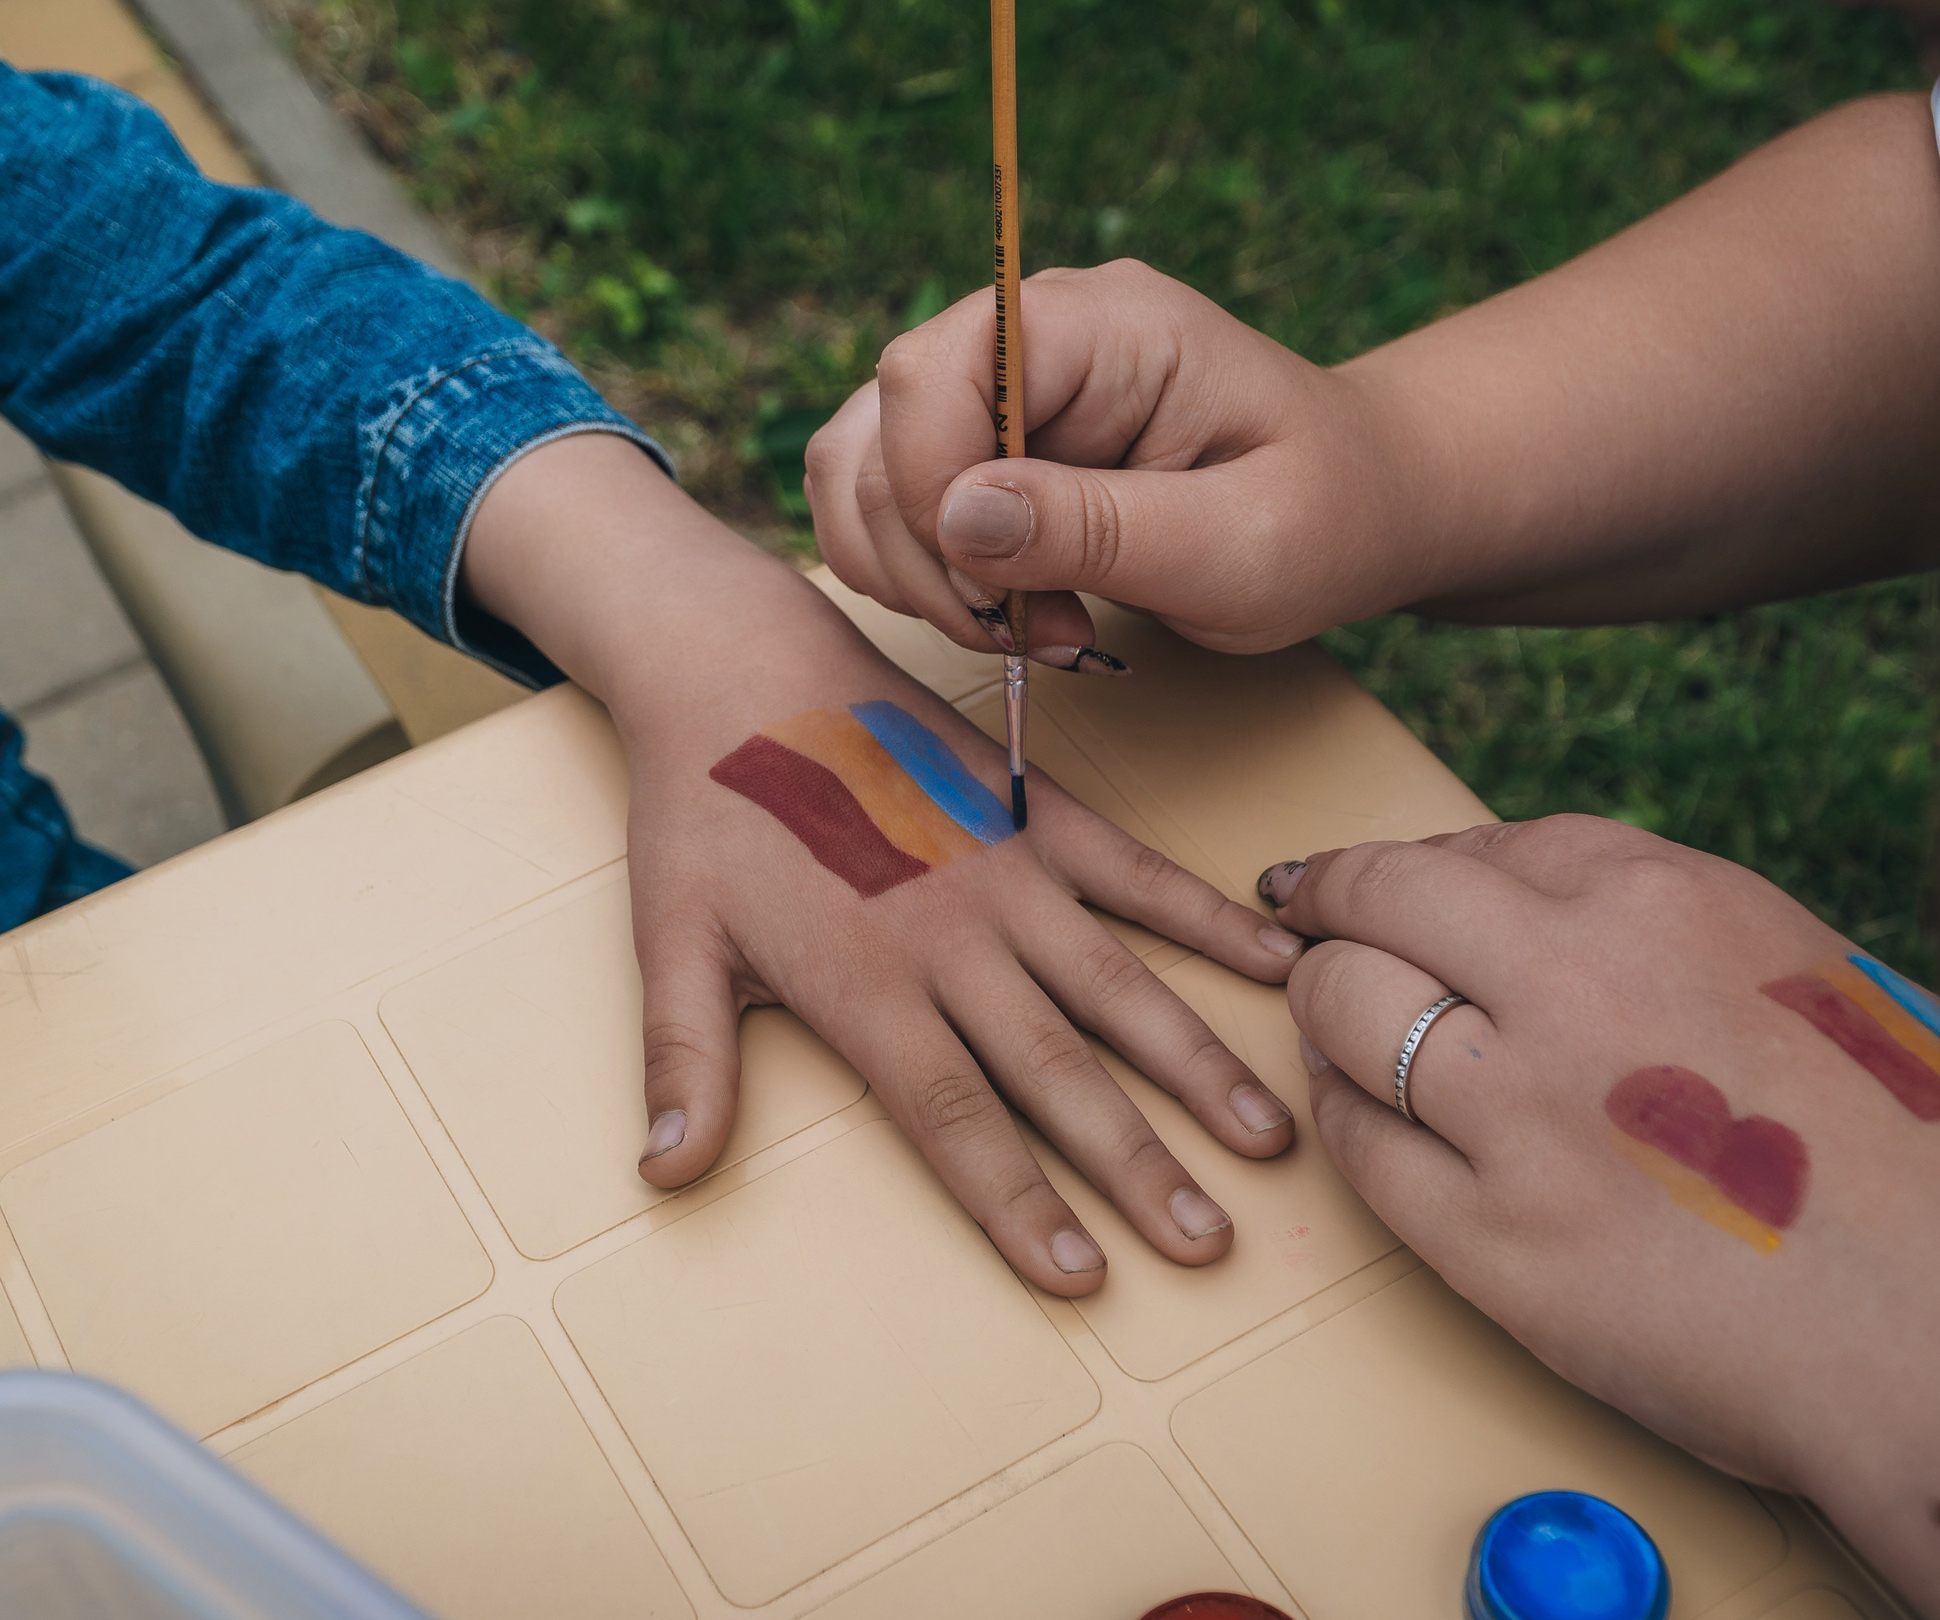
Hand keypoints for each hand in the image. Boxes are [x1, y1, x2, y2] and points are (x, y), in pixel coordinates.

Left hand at [463, 433, 1305, 1294]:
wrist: (740, 663)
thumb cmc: (703, 808)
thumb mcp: (672, 939)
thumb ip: (686, 1061)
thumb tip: (663, 1173)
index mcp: (867, 983)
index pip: (955, 1119)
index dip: (1019, 1202)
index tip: (1081, 1275)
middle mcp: (952, 939)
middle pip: (1058, 1073)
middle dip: (1138, 1166)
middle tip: (1210, 1243)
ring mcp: (1004, 871)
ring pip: (1118, 986)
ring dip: (1195, 1064)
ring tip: (1268, 1136)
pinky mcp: (1032, 811)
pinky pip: (1136, 873)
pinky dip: (1208, 918)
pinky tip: (1276, 959)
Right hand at [803, 260, 1411, 659]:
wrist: (1358, 505)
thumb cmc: (1326, 517)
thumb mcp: (1243, 545)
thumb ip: (1104, 527)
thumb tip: (959, 514)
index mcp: (1102, 323)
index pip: (934, 371)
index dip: (932, 492)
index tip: (1002, 595)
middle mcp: (1027, 334)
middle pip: (878, 427)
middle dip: (931, 559)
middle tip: (1034, 635)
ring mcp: (993, 387)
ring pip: (857, 469)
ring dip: (917, 574)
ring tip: (1027, 628)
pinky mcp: (975, 442)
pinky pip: (880, 502)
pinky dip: (918, 576)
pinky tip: (1008, 612)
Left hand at [1262, 815, 1939, 1618]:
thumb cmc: (1914, 1159)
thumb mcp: (1800, 973)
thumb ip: (1664, 937)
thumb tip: (1549, 917)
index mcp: (1666, 901)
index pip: (1481, 848)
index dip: (1416, 869)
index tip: (1383, 884)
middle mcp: (1575, 981)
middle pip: (1380, 901)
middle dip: (1331, 907)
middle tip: (1305, 924)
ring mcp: (1521, 1110)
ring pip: (1345, 1010)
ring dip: (1321, 1008)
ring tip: (1327, 1023)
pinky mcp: (1492, 1237)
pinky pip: (1361, 1147)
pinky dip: (1343, 1119)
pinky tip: (1363, 1120)